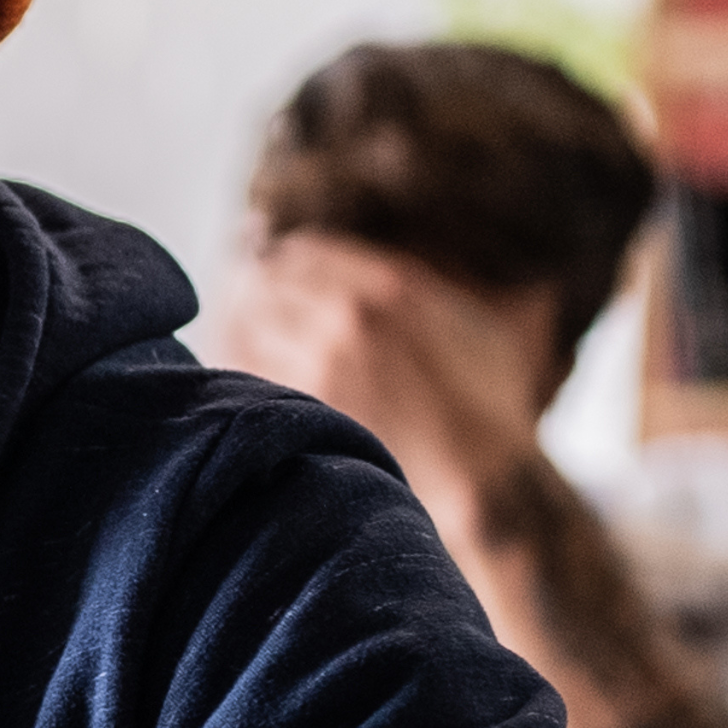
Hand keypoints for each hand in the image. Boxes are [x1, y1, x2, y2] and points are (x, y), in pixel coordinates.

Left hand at [209, 230, 548, 531]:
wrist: (483, 474)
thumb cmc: (488, 400)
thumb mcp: (470, 321)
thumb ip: (419, 289)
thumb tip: (376, 273)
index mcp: (390, 285)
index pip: (304, 253)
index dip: (283, 260)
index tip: (274, 268)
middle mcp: (348, 315)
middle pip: (266, 283)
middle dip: (254, 291)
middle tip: (246, 300)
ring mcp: (322, 359)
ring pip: (248, 324)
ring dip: (239, 325)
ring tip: (241, 332)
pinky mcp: (305, 403)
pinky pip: (247, 368)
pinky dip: (238, 363)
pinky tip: (243, 371)